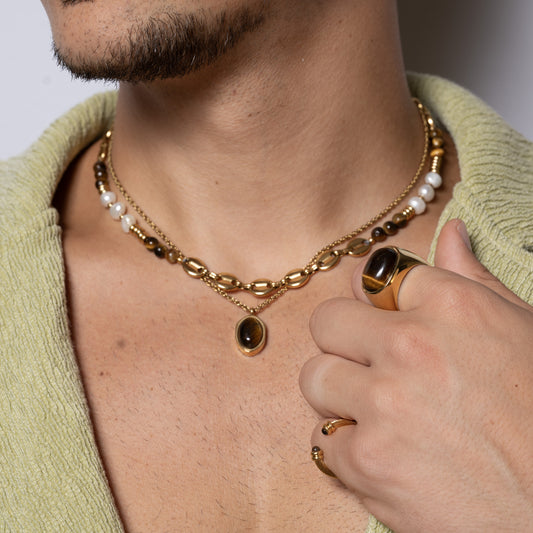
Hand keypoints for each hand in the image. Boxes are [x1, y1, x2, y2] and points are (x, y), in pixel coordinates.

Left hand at [299, 219, 532, 531]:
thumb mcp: (523, 332)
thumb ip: (474, 279)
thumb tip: (450, 232)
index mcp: (452, 305)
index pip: (373, 276)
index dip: (375, 303)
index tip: (382, 320)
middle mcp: (411, 346)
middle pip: (327, 321)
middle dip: (344, 343)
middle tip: (372, 368)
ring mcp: (383, 404)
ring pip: (315, 377)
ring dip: (339, 396)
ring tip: (378, 415)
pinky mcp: (366, 461)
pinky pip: (322, 440)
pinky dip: (347, 451)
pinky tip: (385, 457)